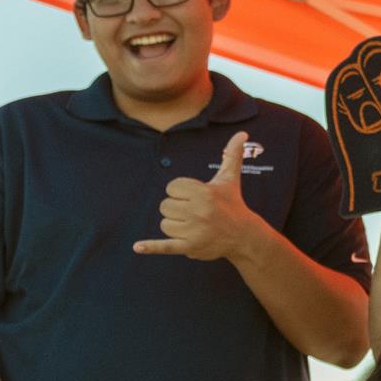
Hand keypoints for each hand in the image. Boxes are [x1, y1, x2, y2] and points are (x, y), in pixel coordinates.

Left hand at [134, 131, 261, 259]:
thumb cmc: (233, 203)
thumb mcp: (230, 179)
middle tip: (195, 212)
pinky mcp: (189, 247)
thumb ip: (232, 154)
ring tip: (192, 225)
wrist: (244, 236)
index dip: (180, 192)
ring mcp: (193, 231)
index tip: (194, 197)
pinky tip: (137, 247)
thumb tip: (242, 133)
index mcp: (204, 193)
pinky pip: (165, 246)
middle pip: (165, 206)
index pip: (171, 188)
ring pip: (164, 223)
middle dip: (177, 208)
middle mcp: (198, 212)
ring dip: (175, 224)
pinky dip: (151, 247)